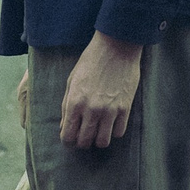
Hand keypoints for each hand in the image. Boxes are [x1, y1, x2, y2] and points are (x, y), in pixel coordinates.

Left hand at [60, 33, 143, 149]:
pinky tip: (111, 124)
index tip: (70, 138)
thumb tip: (64, 127)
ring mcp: (110, 110)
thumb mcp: (72, 81)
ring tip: (98, 132)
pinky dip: (114, 132)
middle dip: (82, 143)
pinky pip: (119, 133)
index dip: (68, 141)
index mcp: (74, 102)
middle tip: (83, 137)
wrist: (116, 47)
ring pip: (103, 142)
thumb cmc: (91, 61)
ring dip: (98, 140)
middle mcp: (91, 109)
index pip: (68, 136)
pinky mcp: (125, 108)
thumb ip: (66, 106)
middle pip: (84, 142)